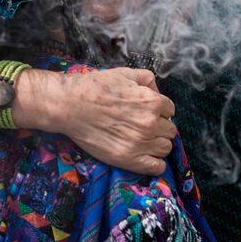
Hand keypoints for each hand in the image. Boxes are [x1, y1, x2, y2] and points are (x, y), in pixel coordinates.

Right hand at [15, 67, 176, 174]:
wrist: (70, 105)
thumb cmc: (95, 87)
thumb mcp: (124, 73)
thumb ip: (146, 79)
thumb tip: (157, 91)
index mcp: (152, 101)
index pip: (170, 111)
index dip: (159, 111)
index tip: (148, 113)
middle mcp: (151, 123)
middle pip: (170, 131)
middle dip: (159, 128)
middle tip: (143, 127)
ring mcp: (141, 143)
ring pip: (165, 148)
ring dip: (157, 144)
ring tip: (141, 141)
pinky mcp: (128, 159)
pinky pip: (156, 167)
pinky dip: (154, 164)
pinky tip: (144, 157)